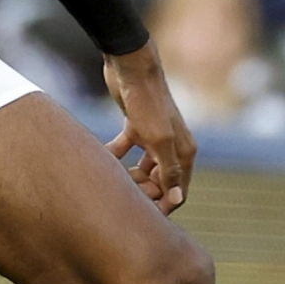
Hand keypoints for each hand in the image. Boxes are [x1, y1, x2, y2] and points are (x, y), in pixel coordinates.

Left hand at [104, 43, 196, 212]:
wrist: (130, 68)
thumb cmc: (147, 103)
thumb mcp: (158, 140)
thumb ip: (168, 170)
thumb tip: (178, 200)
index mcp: (183, 152)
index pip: (177, 191)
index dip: (162, 206)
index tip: (140, 215)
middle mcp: (171, 147)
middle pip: (158, 183)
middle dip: (142, 192)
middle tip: (120, 194)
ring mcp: (152, 138)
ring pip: (141, 170)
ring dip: (128, 178)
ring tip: (110, 180)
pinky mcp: (133, 128)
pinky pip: (124, 152)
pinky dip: (114, 158)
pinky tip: (100, 161)